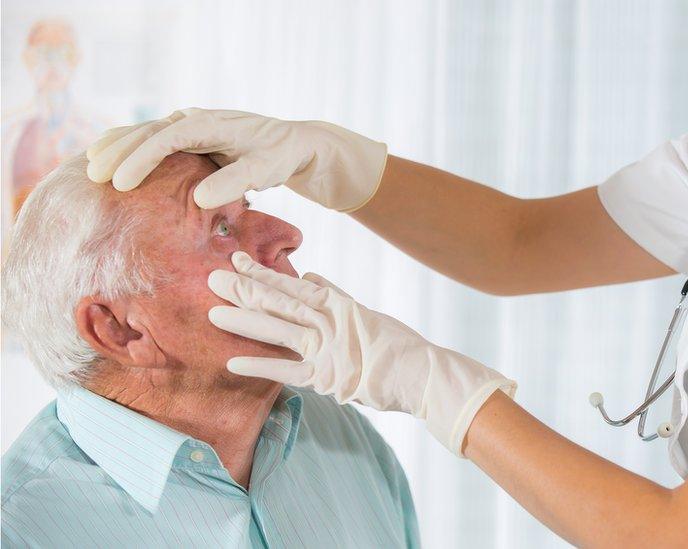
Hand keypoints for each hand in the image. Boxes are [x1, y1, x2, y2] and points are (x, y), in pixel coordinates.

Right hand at [85, 108, 387, 209]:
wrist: (296, 145)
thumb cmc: (282, 157)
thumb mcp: (266, 169)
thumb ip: (236, 182)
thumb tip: (200, 198)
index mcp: (213, 124)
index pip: (170, 137)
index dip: (142, 158)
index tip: (122, 182)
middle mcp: (198, 119)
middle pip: (150, 131)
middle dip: (120, 152)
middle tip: (94, 177)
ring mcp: (192, 126)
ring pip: (146, 132)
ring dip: (118, 147)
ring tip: (90, 167)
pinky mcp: (190, 138)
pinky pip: (154, 140)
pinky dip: (130, 147)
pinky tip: (109, 160)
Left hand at [206, 251, 516, 454]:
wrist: (423, 373)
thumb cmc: (399, 346)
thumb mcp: (366, 314)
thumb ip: (335, 295)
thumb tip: (311, 274)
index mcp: (339, 304)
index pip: (293, 284)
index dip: (263, 273)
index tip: (236, 259)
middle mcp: (330, 321)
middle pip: (280, 302)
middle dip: (245, 290)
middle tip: (212, 278)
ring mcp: (328, 347)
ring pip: (280, 329)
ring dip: (245, 321)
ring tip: (214, 313)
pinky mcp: (329, 376)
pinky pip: (289, 370)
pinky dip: (261, 367)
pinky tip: (233, 363)